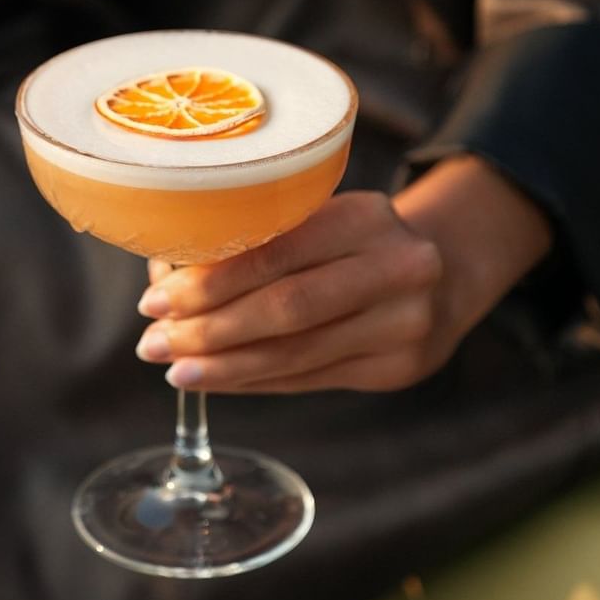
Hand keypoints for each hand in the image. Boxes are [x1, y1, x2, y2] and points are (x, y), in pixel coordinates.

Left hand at [135, 156, 552, 394]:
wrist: (446, 275)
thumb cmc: (356, 242)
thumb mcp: (323, 219)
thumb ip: (260, 242)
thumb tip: (163, 280)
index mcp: (366, 216)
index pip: (276, 253)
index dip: (210, 282)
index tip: (156, 301)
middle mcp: (396, 268)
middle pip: (285, 309)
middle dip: (209, 331)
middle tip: (154, 344)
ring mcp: (404, 323)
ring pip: (296, 354)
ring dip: (226, 367)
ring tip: (177, 371)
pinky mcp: (398, 368)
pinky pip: (310, 379)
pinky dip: (256, 382)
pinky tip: (219, 381)